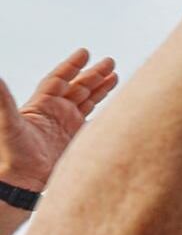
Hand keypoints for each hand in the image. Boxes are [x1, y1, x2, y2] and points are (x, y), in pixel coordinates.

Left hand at [0, 50, 117, 191]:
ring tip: (116, 76)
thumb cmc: (11, 152)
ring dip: (101, 89)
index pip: (59, 79)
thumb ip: (3, 99)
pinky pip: (94, 123)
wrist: (21, 181)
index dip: (71, 66)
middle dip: (93, 74)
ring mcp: (67, 127)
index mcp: (42, 105)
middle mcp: (56, 113)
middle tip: (110, 62)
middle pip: (77, 87)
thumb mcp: (8, 122)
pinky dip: (105, 114)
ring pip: (87, 102)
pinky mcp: (76, 141)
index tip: (85, 53)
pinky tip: (117, 108)